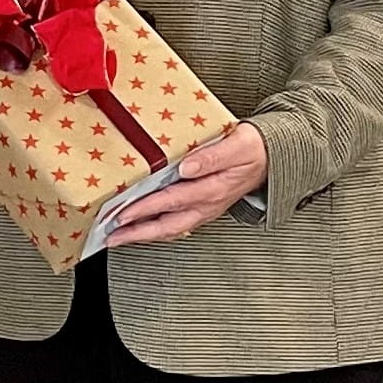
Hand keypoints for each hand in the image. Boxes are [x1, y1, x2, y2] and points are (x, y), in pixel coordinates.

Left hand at [101, 122, 267, 247]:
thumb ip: (212, 156)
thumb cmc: (253, 148)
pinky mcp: (201, 209)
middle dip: (136, 233)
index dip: (146, 208)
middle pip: (167, 225)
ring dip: (142, 235)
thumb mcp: (238, 145)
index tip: (123, 213)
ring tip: (117, 237)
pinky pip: (174, 224)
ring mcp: (203, 210)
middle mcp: (206, 204)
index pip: (172, 201)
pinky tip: (139, 229)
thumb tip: (186, 167)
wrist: (271, 158)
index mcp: (212, 188)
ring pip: (169, 229)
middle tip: (110, 236)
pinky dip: (154, 229)